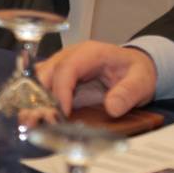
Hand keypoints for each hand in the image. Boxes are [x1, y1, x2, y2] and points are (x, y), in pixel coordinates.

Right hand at [35, 41, 157, 117]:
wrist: (134, 67)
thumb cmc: (136, 72)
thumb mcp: (140, 82)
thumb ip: (127, 93)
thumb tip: (112, 108)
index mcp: (89, 53)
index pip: (67, 68)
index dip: (61, 91)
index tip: (62, 113)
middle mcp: (69, 55)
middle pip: (46, 72)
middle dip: (39, 96)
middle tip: (39, 119)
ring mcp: (61, 64)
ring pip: (38, 78)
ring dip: (33, 98)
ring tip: (33, 119)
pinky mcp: (58, 76)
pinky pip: (40, 84)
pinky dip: (36, 99)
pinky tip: (36, 114)